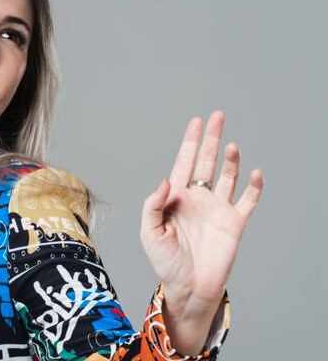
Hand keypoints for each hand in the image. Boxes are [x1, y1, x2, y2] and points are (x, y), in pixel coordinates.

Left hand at [140, 110, 263, 315]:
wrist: (188, 288)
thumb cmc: (165, 262)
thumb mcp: (149, 232)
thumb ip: (154, 205)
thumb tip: (165, 181)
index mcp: (176, 198)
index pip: (184, 162)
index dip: (191, 142)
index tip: (196, 122)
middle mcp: (198, 199)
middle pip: (207, 162)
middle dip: (211, 139)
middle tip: (217, 116)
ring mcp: (217, 209)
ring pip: (227, 177)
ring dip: (230, 160)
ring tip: (231, 145)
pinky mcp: (234, 223)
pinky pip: (247, 201)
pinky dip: (253, 186)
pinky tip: (255, 173)